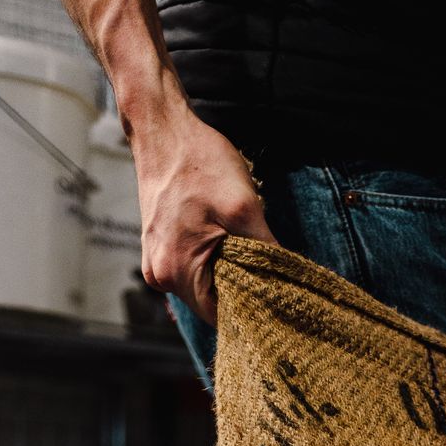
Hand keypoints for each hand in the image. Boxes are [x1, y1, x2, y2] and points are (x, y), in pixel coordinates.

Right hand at [132, 108, 277, 324]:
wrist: (161, 128)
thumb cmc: (199, 162)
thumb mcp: (244, 207)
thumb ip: (266, 252)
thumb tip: (289, 283)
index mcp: (177, 271)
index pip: (222, 317)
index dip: (252, 311)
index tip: (278, 303)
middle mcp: (160, 275)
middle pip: (211, 304)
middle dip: (241, 293)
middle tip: (272, 279)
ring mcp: (155, 261)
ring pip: (203, 286)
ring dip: (228, 276)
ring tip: (250, 256)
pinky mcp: (158, 248)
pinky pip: (191, 268)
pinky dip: (212, 262)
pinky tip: (228, 243)